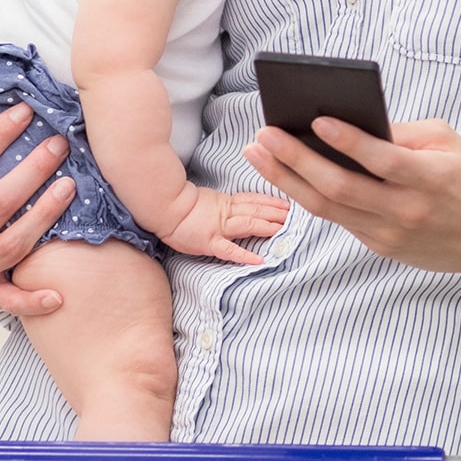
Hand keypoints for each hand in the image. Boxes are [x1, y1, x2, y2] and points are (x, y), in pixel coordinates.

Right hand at [158, 186, 291, 264]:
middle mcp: (226, 213)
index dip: (273, 202)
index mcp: (226, 202)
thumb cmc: (181, 207)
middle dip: (278, 213)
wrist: (162, 208)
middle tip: (298, 214)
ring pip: (249, 224)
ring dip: (268, 227)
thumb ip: (226, 204)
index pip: (255, 200)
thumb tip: (243, 205)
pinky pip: (229, 250)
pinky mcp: (209, 242)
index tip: (290, 203)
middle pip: (257, 210)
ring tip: (285, 229)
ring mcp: (218, 227)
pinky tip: (259, 260)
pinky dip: (244, 255)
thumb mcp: (209, 201)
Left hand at [243, 118, 460, 278]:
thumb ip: (402, 133)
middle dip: (296, 159)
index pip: (381, 159)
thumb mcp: (448, 142)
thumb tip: (351, 123)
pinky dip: (311, 196)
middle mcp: (406, 210)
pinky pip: (340, 220)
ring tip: (261, 153)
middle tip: (264, 135)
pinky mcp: (382, 248)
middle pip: (340, 187)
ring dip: (288, 179)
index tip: (316, 119)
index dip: (348, 140)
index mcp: (428, 178)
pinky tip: (289, 175)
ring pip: (328, 208)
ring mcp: (391, 234)